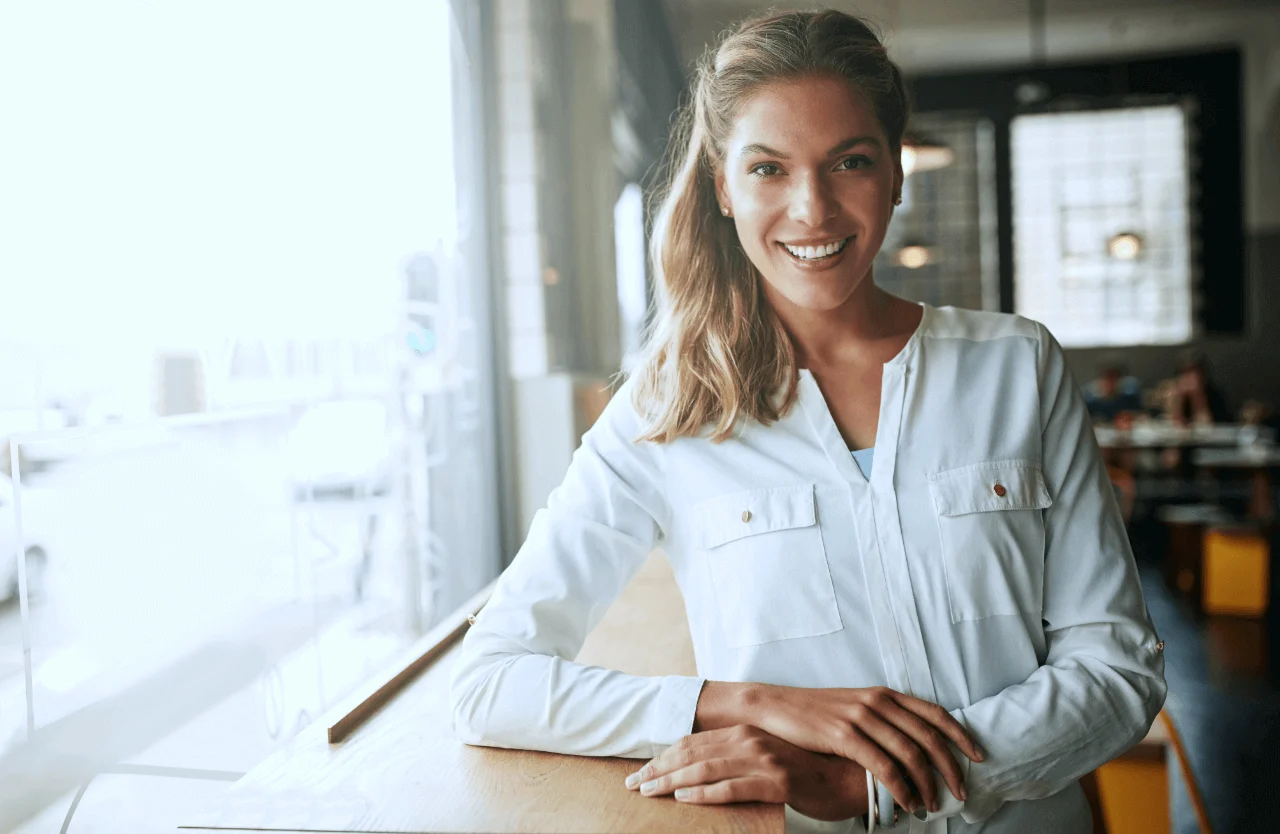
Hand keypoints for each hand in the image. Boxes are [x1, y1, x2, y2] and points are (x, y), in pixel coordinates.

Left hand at [625, 724, 867, 821]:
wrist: (850, 778)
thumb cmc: (806, 772)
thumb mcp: (766, 760)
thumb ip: (736, 759)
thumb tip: (700, 769)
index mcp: (745, 732)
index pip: (693, 743)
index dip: (664, 758)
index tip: (641, 772)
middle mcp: (751, 740)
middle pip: (693, 755)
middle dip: (659, 770)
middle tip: (633, 784)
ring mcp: (764, 759)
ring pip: (706, 769)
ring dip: (673, 781)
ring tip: (649, 792)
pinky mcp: (778, 781)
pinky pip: (733, 787)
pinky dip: (705, 793)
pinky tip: (685, 799)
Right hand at [717, 683, 983, 813]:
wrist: (776, 707)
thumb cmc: (816, 712)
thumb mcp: (855, 706)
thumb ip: (884, 719)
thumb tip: (914, 743)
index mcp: (884, 694)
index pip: (934, 714)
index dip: (960, 736)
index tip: (977, 757)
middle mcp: (878, 702)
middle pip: (929, 737)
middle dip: (950, 768)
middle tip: (961, 792)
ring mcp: (861, 718)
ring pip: (910, 754)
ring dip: (928, 784)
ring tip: (933, 805)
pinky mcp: (844, 736)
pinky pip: (883, 766)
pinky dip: (901, 788)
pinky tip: (907, 803)